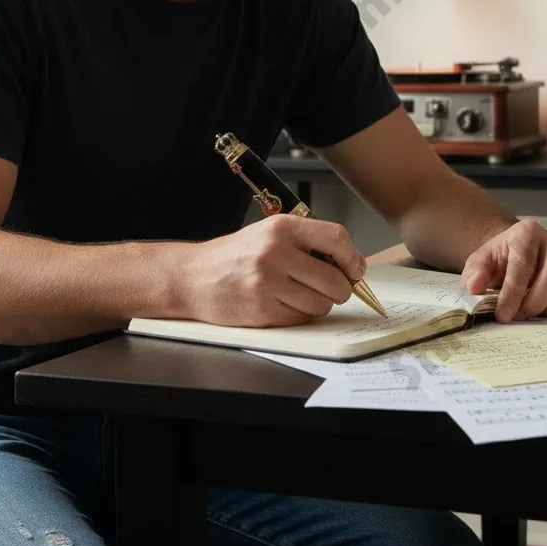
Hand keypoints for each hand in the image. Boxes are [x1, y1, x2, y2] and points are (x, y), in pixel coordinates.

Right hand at [179, 214, 366, 327]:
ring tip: (300, 294)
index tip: (353, 268)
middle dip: (341, 289)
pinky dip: (299, 315)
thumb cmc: (235, 255)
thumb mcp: (270, 233)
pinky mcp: (261, 310)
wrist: (192, 276)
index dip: (352, 258)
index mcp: (282, 227)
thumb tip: (352, 262)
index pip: (337, 238)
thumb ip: (308, 242)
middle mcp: (275, 251)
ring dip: (319, 304)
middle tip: (332, 288)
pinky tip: (283, 303)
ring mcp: (267, 282)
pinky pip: (301, 318)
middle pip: (335, 279)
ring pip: (321, 303)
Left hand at [461, 219, 546, 322]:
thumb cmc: (500, 260)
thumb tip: (475, 286)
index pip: (524, 264)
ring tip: (531, 314)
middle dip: (534, 303)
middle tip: (518, 317)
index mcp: (528, 231)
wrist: (518, 256)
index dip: (513, 293)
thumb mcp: (480, 262)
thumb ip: (475, 272)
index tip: (503, 315)